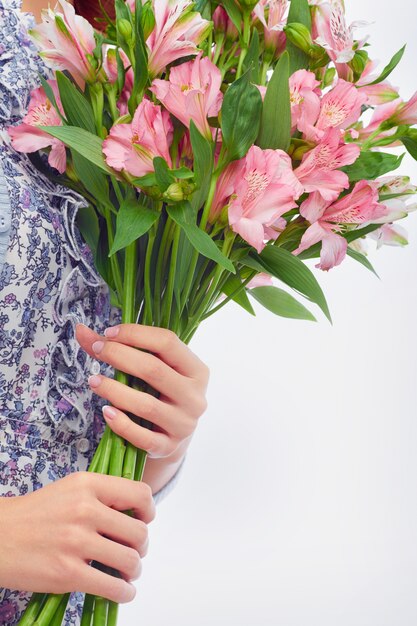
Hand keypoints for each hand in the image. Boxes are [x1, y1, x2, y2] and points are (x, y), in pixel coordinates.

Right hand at [0, 472, 154, 602]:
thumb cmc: (36, 514)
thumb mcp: (70, 490)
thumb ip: (102, 498)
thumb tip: (136, 517)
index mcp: (87, 484)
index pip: (140, 494)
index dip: (148, 512)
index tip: (143, 521)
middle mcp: (85, 509)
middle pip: (139, 532)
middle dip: (141, 547)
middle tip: (131, 552)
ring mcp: (76, 542)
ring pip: (130, 560)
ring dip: (133, 570)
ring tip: (125, 572)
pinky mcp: (68, 573)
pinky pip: (113, 587)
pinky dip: (124, 592)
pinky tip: (121, 590)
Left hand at [75, 323, 209, 459]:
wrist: (174, 436)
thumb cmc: (161, 393)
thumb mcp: (152, 368)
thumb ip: (119, 348)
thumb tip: (80, 330)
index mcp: (197, 371)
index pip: (167, 342)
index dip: (136, 334)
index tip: (109, 333)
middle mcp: (195, 397)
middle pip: (154, 369)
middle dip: (120, 356)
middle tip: (98, 351)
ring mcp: (183, 424)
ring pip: (145, 404)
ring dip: (114, 390)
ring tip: (94, 381)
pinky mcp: (168, 447)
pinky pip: (141, 437)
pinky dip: (121, 423)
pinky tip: (105, 411)